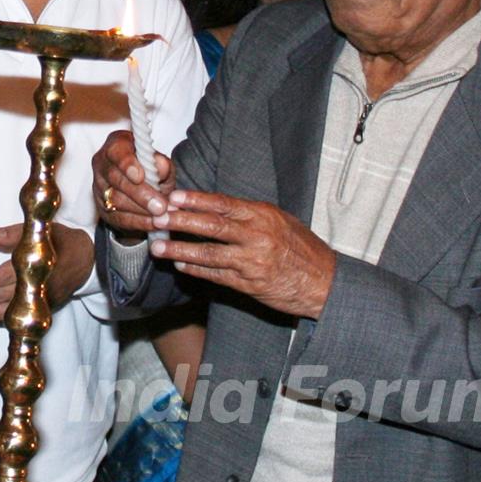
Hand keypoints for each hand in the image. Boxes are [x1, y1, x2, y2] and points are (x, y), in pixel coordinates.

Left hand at [0, 223, 94, 321]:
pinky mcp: (42, 310)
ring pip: (7, 313)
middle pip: (4, 299)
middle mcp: (40, 290)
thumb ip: (16, 232)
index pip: (8, 279)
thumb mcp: (42, 230)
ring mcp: (42, 303)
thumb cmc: (62, 242)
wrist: (89, 260)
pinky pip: (14, 318)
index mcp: (39, 268)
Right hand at [92, 129, 174, 239]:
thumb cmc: (151, 170)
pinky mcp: (102, 208)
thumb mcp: (161, 163)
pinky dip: (138, 222)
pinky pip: (118, 217)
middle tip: (161, 206)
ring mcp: (99, 187)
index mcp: (117, 146)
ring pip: (116, 200)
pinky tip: (154, 223)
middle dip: (141, 194)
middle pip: (116, 180)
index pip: (117, 153)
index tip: (140, 176)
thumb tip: (160, 167)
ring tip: (162, 216)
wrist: (143, 188)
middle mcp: (103, 164)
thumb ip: (162, 164)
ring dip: (141, 210)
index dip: (127, 164)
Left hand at [149, 189, 335, 317]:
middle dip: (180, 222)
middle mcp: (257, 237)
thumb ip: (251, 215)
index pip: (223, 205)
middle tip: (157, 218)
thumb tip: (218, 207)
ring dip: (180, 250)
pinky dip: (196, 270)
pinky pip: (216, 275)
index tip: (174, 197)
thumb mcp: (281, 221)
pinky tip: (181, 265)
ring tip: (158, 247)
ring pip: (208, 254)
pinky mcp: (249, 284)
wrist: (323, 282)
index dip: (196, 200)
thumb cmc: (303, 249)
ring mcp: (251, 262)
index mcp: (264, 216)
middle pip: (211, 227)